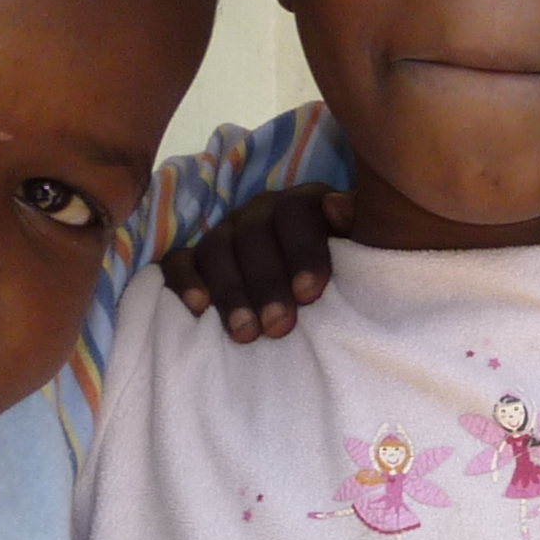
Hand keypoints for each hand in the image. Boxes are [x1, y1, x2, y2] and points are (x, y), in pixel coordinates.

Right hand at [160, 183, 350, 340]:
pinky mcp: (196, 258)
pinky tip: (198, 308)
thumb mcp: (360, 250)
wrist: (318, 293)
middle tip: (279, 326)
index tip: (310, 294)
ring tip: (245, 333)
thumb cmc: (346, 275)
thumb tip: (337, 207)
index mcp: (303, 206)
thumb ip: (357, 228)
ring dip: (231, 292)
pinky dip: (185, 281)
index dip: (302, 250)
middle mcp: (260, 214)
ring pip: (217, 250)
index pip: (295, 212)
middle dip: (266, 282)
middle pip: (253, 235)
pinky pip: (179, 261)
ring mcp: (226, 234)